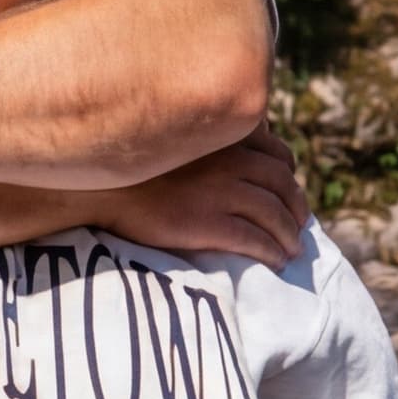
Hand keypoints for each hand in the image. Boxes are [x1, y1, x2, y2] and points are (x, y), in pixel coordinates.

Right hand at [102, 125, 307, 264]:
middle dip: (297, 207)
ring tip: (292, 250)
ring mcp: (220, 191)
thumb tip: (227, 146)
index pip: (275, 153)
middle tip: (299, 226)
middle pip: (282, 184)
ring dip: (289, 235)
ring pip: (274, 214)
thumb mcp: (173, 137)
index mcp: (221, 137)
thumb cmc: (131, 166)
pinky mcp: (209, 222)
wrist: (98, 187)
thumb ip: (202, 138)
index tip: (290, 190)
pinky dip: (272, 251)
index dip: (289, 174)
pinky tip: (277, 261)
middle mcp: (228, 160)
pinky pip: (254, 239)